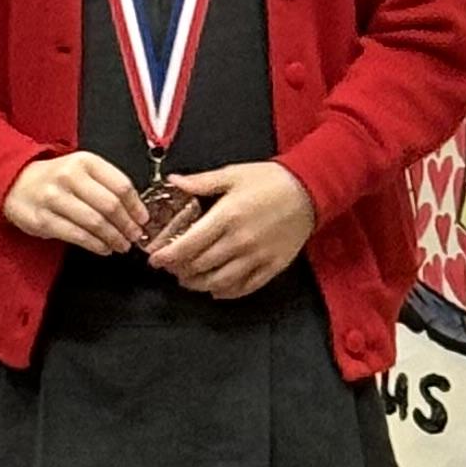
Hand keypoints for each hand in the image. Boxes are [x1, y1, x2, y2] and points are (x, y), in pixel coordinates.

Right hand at [3, 150, 146, 254]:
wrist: (14, 182)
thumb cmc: (54, 178)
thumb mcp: (81, 169)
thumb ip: (106, 184)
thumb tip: (136, 210)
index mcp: (85, 162)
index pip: (121, 185)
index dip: (136, 206)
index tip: (143, 219)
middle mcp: (69, 177)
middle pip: (110, 205)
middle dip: (127, 225)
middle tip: (134, 236)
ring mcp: (54, 198)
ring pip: (95, 222)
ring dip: (114, 238)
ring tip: (122, 245)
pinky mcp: (43, 219)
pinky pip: (77, 235)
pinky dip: (95, 245)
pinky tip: (104, 248)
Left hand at [144, 159, 316, 298]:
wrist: (310, 189)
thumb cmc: (270, 180)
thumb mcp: (233, 174)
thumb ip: (201, 182)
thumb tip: (172, 182)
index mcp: (227, 216)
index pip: (189, 244)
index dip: (167, 256)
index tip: (155, 260)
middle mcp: (240, 241)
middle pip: (200, 266)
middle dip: (180, 270)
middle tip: (170, 268)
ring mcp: (257, 257)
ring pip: (219, 282)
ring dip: (198, 284)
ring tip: (188, 280)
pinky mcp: (272, 266)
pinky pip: (245, 287)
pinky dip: (226, 292)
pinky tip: (216, 289)